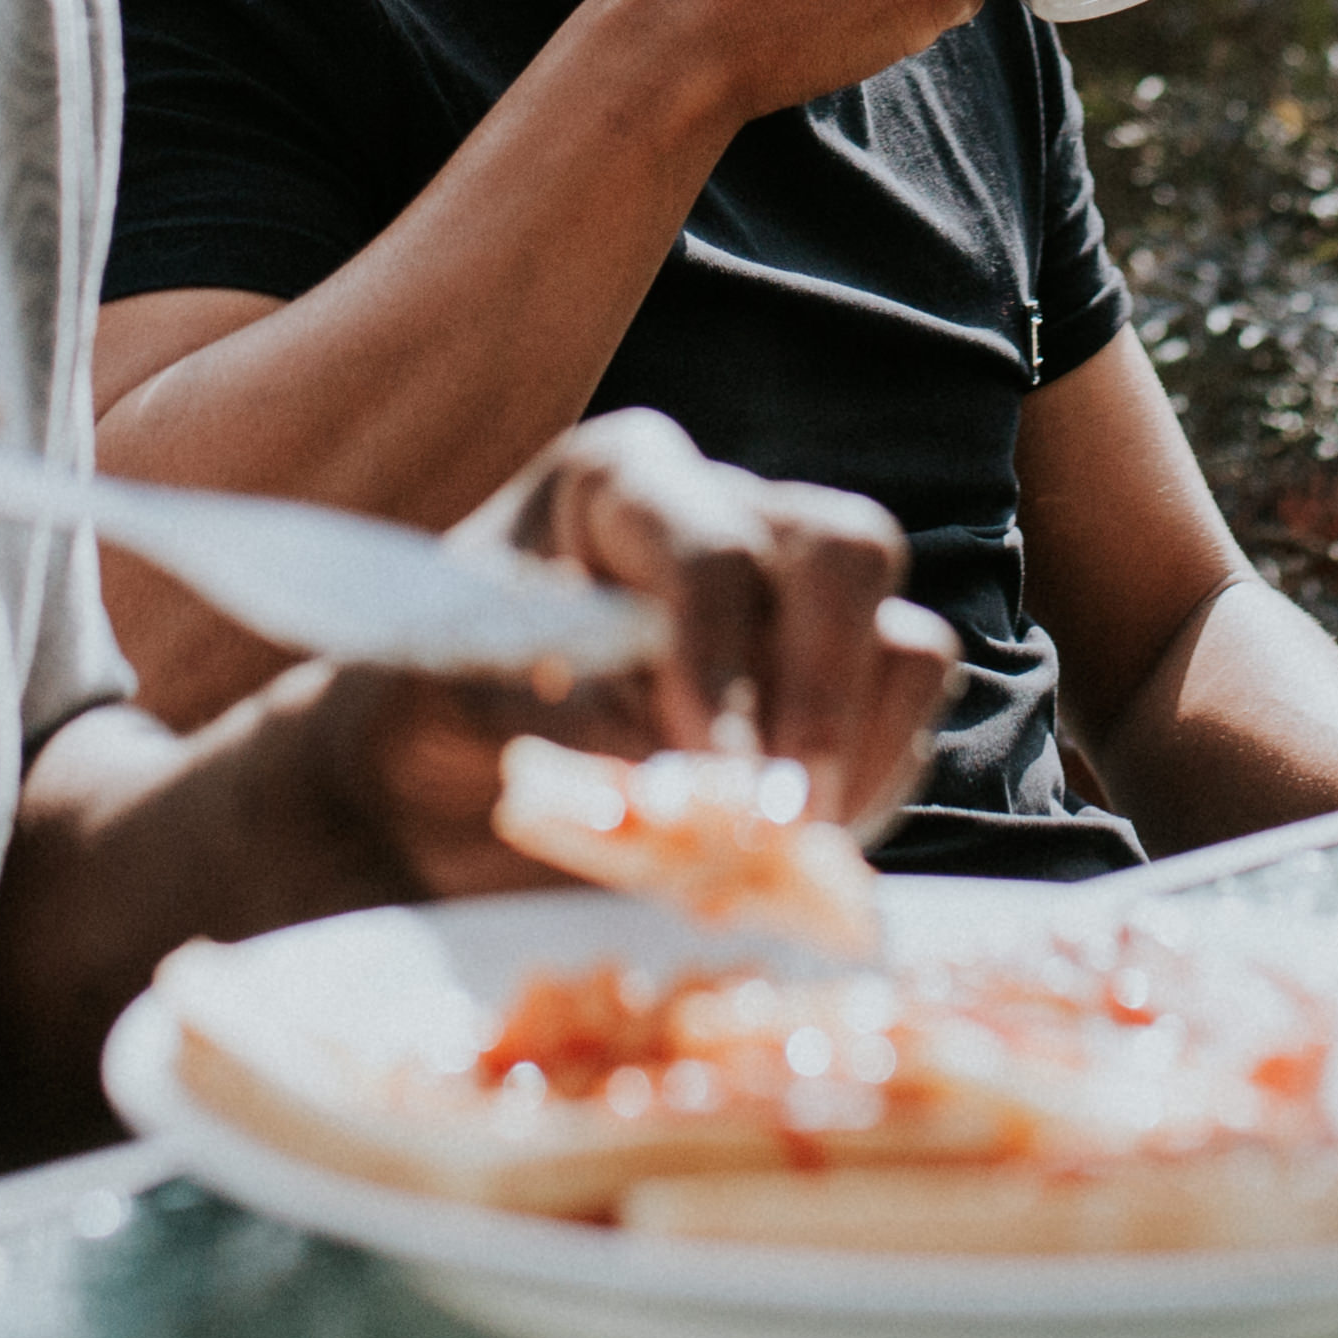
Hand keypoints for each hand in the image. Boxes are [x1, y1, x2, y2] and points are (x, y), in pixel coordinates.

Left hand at [303, 409, 962, 893]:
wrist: (432, 781)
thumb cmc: (432, 718)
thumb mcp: (469, 711)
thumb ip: (585, 737)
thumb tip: (709, 799)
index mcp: (621, 485)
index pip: (714, 552)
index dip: (721, 667)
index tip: (706, 782)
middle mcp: (729, 514)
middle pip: (847, 551)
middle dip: (822, 697)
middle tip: (780, 821)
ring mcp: (796, 600)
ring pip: (903, 637)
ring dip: (854, 758)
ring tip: (779, 851)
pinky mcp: (839, 688)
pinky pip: (904, 727)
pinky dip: (869, 793)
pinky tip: (790, 853)